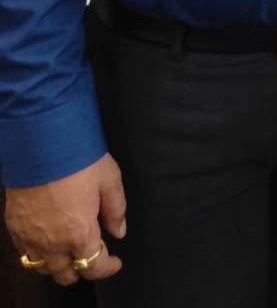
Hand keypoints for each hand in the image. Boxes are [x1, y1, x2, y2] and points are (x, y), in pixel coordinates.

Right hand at [4, 153, 125, 285]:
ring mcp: (30, 237)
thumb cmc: (79, 160)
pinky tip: (47, 240)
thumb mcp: (109, 179)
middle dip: (82, 269)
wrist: (41, 144)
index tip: (115, 262)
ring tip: (69, 250)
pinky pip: (25, 253)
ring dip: (58, 265)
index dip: (108, 268)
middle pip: (65, 275)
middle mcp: (53, 243)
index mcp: (79, 234)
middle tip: (92, 254)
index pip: (94, 266)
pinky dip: (38, 254)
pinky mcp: (14, 227)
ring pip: (43, 268)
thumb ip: (116, 209)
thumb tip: (119, 231)